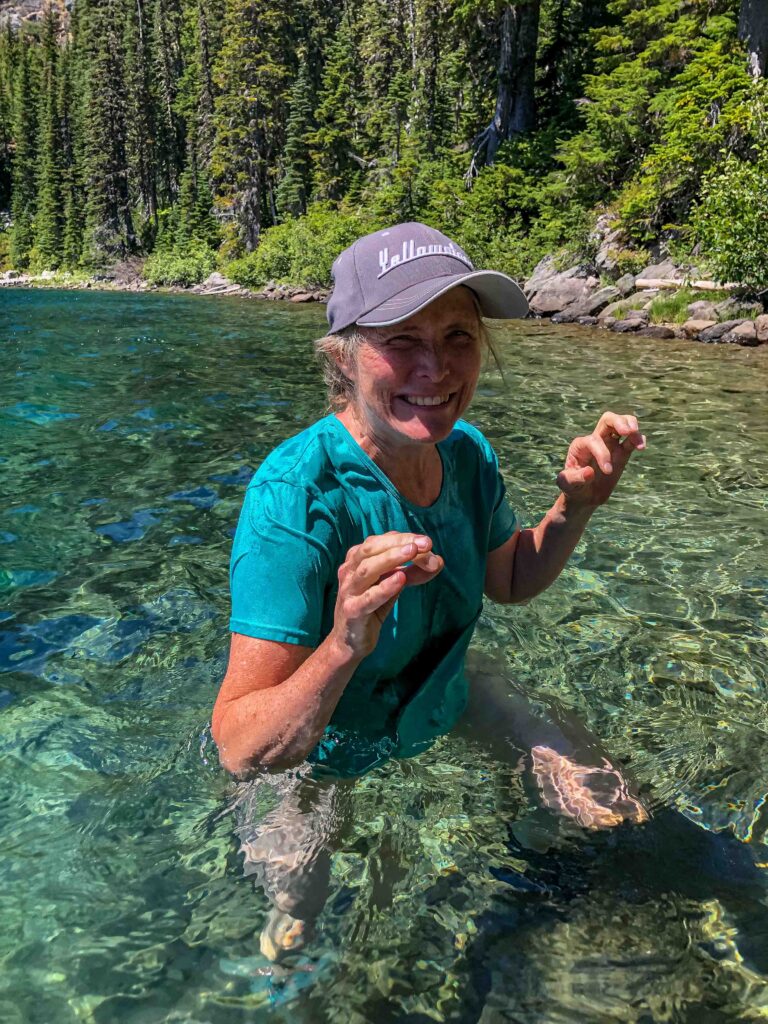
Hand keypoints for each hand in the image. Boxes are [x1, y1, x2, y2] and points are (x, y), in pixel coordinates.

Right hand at [330, 532, 442, 660]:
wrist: (350, 642)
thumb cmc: (372, 608)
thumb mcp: (392, 586)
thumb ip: (412, 573)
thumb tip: (437, 561)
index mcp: (356, 560)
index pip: (380, 542)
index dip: (404, 539)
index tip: (427, 542)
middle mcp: (349, 571)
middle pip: (371, 549)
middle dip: (399, 544)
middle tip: (425, 544)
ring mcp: (348, 591)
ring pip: (367, 569)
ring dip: (391, 558)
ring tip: (413, 552)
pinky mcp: (352, 611)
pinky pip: (368, 597)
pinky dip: (385, 587)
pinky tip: (401, 579)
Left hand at [556, 412, 645, 506]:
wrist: (583, 496)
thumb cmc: (573, 488)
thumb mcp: (568, 485)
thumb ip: (575, 478)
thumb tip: (590, 472)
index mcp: (580, 445)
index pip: (594, 440)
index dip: (602, 453)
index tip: (608, 471)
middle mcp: (595, 440)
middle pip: (608, 420)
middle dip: (619, 422)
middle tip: (629, 431)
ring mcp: (610, 445)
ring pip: (622, 424)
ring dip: (632, 427)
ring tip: (638, 442)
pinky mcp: (621, 453)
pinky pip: (631, 440)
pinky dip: (639, 439)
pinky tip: (642, 446)